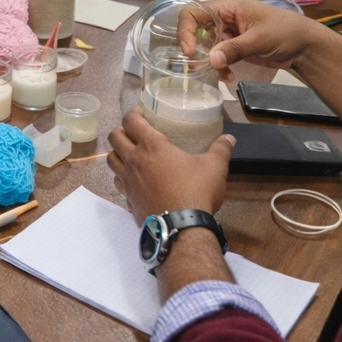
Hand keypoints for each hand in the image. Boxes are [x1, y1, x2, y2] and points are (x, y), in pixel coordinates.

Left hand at [109, 108, 233, 221]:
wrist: (182, 228)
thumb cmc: (196, 191)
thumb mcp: (214, 167)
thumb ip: (221, 149)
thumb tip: (230, 138)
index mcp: (151, 146)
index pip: (130, 121)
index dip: (132, 113)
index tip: (140, 113)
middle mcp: (134, 160)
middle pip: (114, 138)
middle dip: (121, 131)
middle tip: (133, 133)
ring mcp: (128, 181)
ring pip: (111, 160)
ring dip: (117, 154)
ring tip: (130, 155)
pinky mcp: (128, 199)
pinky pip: (117, 183)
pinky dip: (121, 177)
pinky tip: (134, 180)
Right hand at [177, 0, 339, 81]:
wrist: (305, 46)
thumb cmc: (285, 32)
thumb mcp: (259, 39)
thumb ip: (234, 49)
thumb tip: (211, 61)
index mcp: (227, 7)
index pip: (194, 13)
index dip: (186, 30)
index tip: (189, 51)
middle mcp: (224, 18)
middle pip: (197, 31)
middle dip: (196, 50)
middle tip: (197, 67)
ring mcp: (229, 33)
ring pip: (207, 46)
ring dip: (209, 62)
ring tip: (218, 74)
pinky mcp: (235, 47)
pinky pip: (219, 56)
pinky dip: (220, 67)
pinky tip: (229, 76)